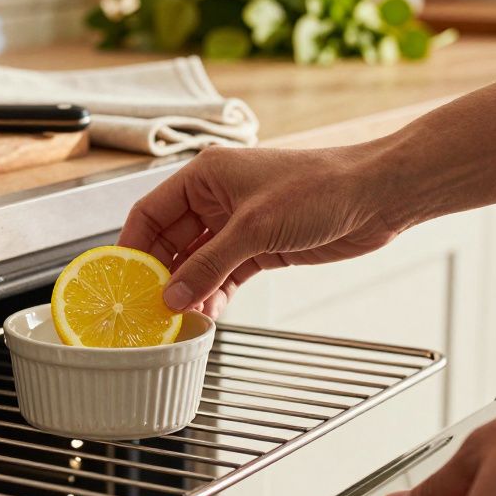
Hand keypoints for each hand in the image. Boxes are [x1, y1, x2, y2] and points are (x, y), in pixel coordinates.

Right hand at [117, 145, 402, 316]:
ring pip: (199, 262)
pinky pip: (225, 273)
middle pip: (172, 241)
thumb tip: (173, 295)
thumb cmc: (320, 187)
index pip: (151, 212)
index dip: (132, 246)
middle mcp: (217, 198)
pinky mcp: (262, 246)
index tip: (119, 280)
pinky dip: (215, 293)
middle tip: (148, 309)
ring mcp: (239, 224)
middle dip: (161, 276)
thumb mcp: (254, 228)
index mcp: (205, 176)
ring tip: (178, 319)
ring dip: (189, 290)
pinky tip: (207, 314)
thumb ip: (209, 263)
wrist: (376, 195)